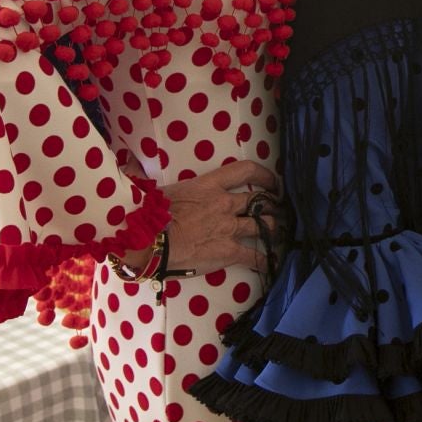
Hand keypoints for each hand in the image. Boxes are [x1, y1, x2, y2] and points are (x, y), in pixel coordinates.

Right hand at [156, 159, 279, 272]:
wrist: (149, 241)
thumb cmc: (150, 214)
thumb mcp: (167, 190)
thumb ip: (174, 183)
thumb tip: (143, 158)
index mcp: (210, 185)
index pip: (246, 171)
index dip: (265, 175)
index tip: (272, 182)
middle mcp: (225, 204)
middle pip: (260, 201)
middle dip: (272, 206)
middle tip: (277, 210)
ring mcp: (230, 228)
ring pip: (264, 226)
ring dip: (273, 229)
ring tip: (277, 232)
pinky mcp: (229, 252)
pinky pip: (254, 256)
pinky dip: (264, 260)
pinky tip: (270, 262)